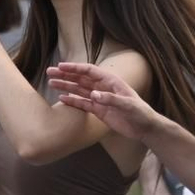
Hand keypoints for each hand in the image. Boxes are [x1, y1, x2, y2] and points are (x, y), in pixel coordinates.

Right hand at [46, 63, 160, 140]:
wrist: (144, 127)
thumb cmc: (140, 112)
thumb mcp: (128, 105)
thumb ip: (111, 99)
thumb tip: (93, 94)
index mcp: (110, 81)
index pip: (89, 72)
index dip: (74, 68)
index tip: (60, 67)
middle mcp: (102, 88)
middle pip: (81, 79)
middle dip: (65, 75)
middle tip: (50, 72)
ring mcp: (99, 99)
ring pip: (79, 90)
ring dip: (66, 86)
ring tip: (51, 83)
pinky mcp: (98, 110)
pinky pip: (82, 103)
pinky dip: (72, 100)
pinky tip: (61, 98)